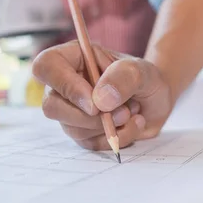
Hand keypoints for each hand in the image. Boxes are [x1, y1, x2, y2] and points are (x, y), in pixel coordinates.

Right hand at [32, 41, 172, 150]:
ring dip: (108, 126)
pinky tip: (132, 124)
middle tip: (122, 112)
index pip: (46, 66)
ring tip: (132, 112)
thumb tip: (100, 101)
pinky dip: (117, 138)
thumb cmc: (144, 78)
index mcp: (73, 58)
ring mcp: (72, 111)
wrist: (156, 99)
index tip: (94, 102)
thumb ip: (123, 78)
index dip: (65, 86)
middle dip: (89, 116)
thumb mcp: (141, 71)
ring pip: (72, 128)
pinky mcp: (84, 133)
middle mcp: (66, 85)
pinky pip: (91, 144)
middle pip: (51, 106)